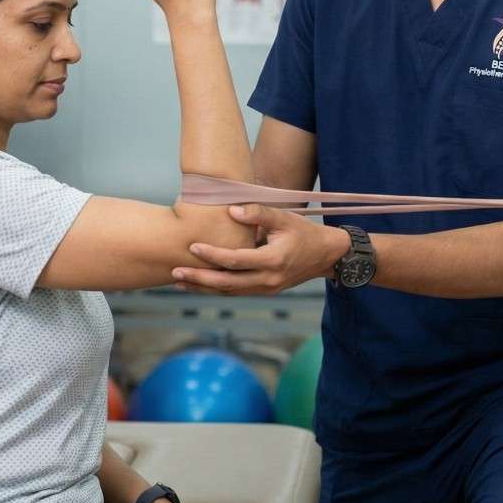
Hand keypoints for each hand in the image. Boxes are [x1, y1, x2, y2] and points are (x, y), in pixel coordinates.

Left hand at [173, 204, 351, 294]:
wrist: (326, 255)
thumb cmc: (304, 232)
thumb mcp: (285, 217)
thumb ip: (259, 213)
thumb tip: (231, 210)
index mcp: (273, 260)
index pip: (236, 260)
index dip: (213, 255)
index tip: (193, 246)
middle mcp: (268, 279)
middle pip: (227, 283)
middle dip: (199, 279)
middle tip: (175, 271)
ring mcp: (266, 288)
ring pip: (229, 292)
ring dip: (204, 287)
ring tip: (179, 280)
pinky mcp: (264, 290)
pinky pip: (236, 292)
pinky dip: (217, 289)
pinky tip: (200, 283)